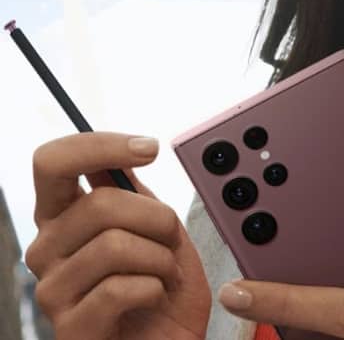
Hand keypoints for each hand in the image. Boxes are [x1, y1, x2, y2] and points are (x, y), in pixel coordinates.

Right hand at [26, 132, 210, 339]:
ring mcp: (54, 289)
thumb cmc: (164, 287)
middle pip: (99, 203)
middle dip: (156, 218)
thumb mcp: (158, 229)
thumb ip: (136, 194)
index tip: (149, 148)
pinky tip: (154, 298)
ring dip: (161, 258)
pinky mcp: (71, 327)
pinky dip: (156, 288)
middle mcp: (47, 248)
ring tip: (164, 274)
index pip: (52, 162)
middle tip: (170, 240)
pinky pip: (121, 287)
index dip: (100, 146)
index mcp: (64, 217)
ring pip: (115, 244)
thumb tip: (126, 153)